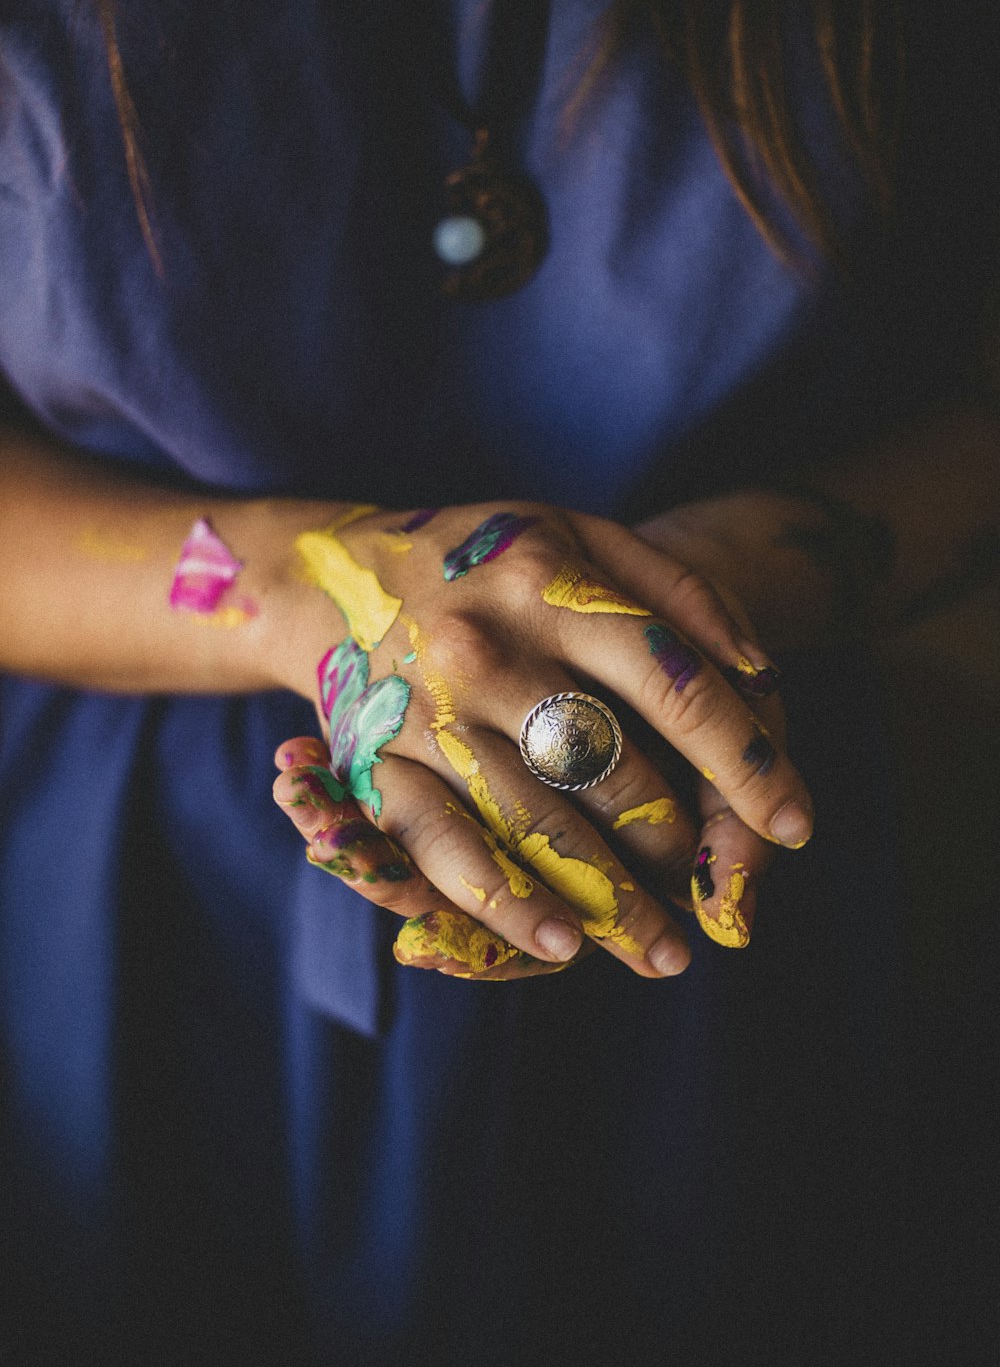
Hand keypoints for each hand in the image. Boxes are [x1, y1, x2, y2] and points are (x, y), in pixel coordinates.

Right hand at [270, 500, 813, 977]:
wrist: (337, 575)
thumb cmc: (491, 562)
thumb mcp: (583, 536)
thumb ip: (678, 593)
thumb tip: (762, 674)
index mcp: (548, 582)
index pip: (671, 680)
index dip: (745, 759)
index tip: (797, 822)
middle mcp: (485, 646)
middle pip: (608, 765)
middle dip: (675, 842)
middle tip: (709, 888)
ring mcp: (426, 709)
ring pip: (534, 821)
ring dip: (608, 899)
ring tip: (663, 952)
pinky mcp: (375, 762)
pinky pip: (441, 846)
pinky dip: (501, 902)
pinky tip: (558, 944)